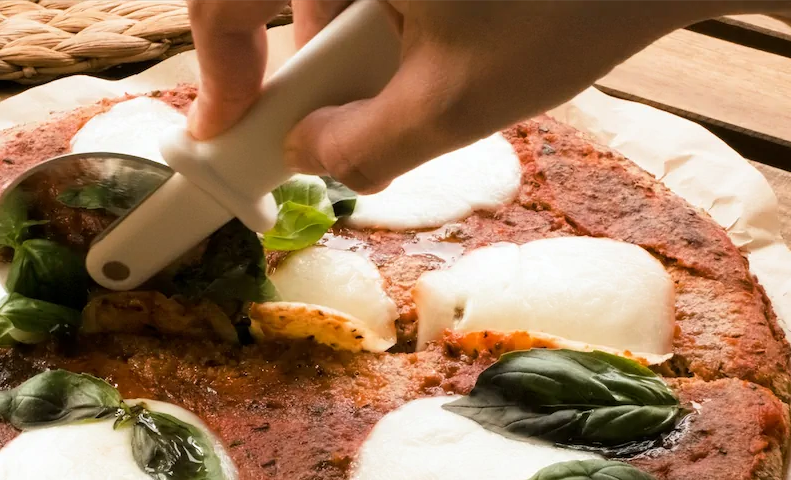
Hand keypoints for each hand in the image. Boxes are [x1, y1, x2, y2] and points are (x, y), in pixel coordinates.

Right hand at [185, 0, 790, 192]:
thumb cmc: (574, 7)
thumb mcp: (456, 102)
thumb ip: (361, 144)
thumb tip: (307, 154)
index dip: (216, 67)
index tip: (228, 127)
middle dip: (300, 59)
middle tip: (326, 124)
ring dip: (353, 37)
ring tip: (418, 81)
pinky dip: (390, 11)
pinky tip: (446, 37)